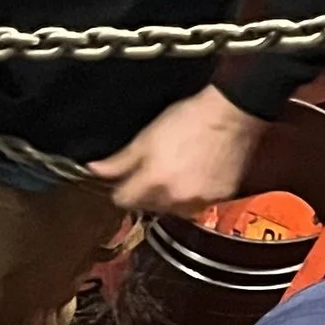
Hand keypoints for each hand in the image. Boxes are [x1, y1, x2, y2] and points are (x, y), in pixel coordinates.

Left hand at [90, 84, 265, 216]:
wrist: (231, 114)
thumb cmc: (189, 119)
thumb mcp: (147, 136)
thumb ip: (120, 160)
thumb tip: (94, 169)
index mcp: (153, 183)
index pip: (123, 201)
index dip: (121, 189)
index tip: (125, 181)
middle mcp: (175, 198)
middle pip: (148, 207)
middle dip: (147, 193)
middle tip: (155, 171)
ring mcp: (200, 200)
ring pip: (174, 210)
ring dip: (171, 198)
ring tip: (178, 174)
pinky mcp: (220, 198)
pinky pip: (199, 204)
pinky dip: (195, 195)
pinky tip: (197, 175)